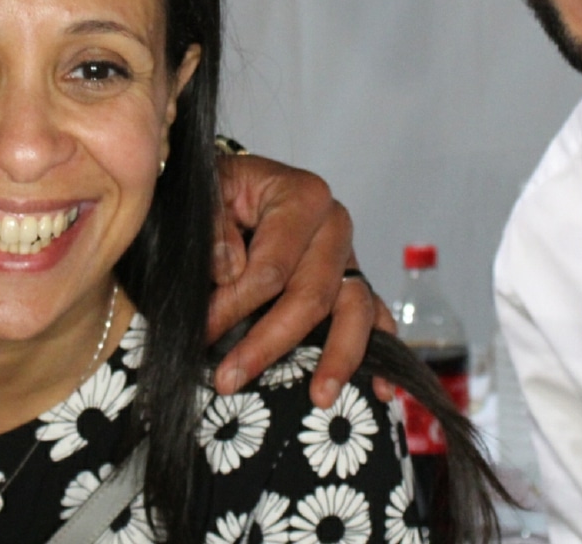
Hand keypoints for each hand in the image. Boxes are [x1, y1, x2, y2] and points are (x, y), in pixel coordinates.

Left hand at [207, 153, 392, 405]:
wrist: (233, 185)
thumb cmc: (219, 190)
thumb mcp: (205, 193)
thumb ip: (212, 228)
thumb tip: (230, 270)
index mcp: (302, 196)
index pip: (273, 266)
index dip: (235, 304)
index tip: (202, 331)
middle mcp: (334, 225)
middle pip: (312, 294)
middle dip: (269, 341)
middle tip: (229, 379)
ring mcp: (347, 257)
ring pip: (355, 310)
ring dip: (338, 356)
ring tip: (318, 396)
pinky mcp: (352, 282)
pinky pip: (374, 319)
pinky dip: (380, 354)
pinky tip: (377, 390)